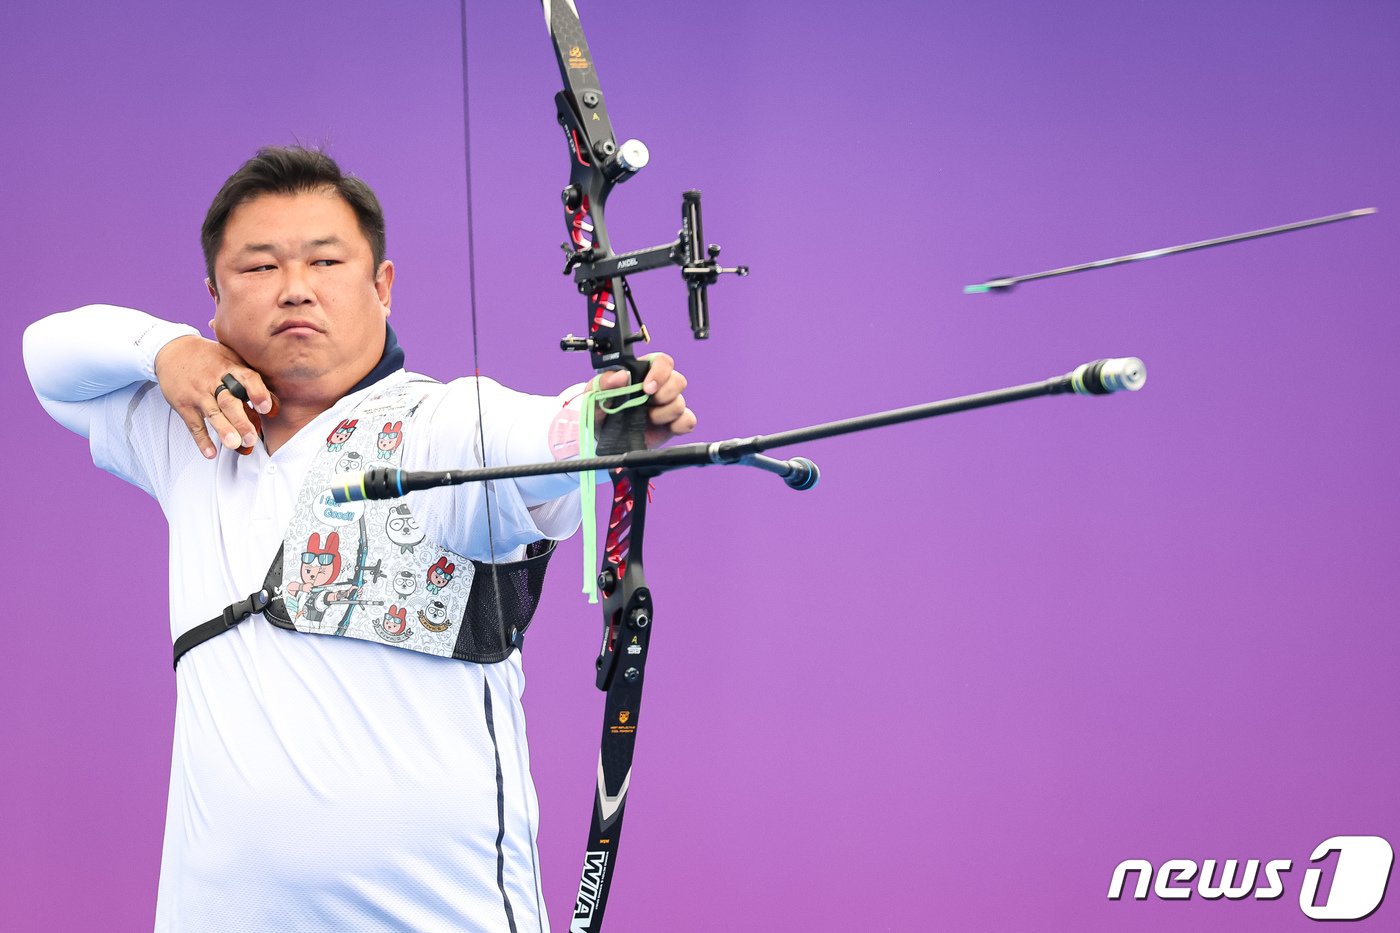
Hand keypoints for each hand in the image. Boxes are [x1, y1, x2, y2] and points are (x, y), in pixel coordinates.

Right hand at [153, 335, 274, 458]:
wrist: (173, 350)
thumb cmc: (210, 359)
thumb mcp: (231, 359)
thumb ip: (251, 381)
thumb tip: (273, 408)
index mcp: (230, 367)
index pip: (247, 378)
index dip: (257, 392)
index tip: (265, 408)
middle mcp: (214, 380)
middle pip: (229, 401)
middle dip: (241, 420)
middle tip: (252, 438)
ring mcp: (198, 393)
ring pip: (212, 413)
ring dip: (224, 430)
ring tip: (235, 444)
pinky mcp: (184, 405)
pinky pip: (194, 425)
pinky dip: (201, 440)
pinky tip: (210, 453)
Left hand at [596, 352, 695, 448]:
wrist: (602, 436)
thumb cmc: (601, 409)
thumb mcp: (594, 394)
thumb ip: (604, 382)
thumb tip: (621, 375)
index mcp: (642, 373)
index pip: (662, 362)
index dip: (660, 372)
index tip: (647, 388)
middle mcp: (658, 387)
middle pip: (678, 380)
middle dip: (665, 393)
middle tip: (648, 403)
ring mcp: (666, 406)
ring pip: (681, 403)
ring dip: (664, 413)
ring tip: (647, 419)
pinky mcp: (672, 424)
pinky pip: (688, 421)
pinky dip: (680, 425)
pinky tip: (665, 427)